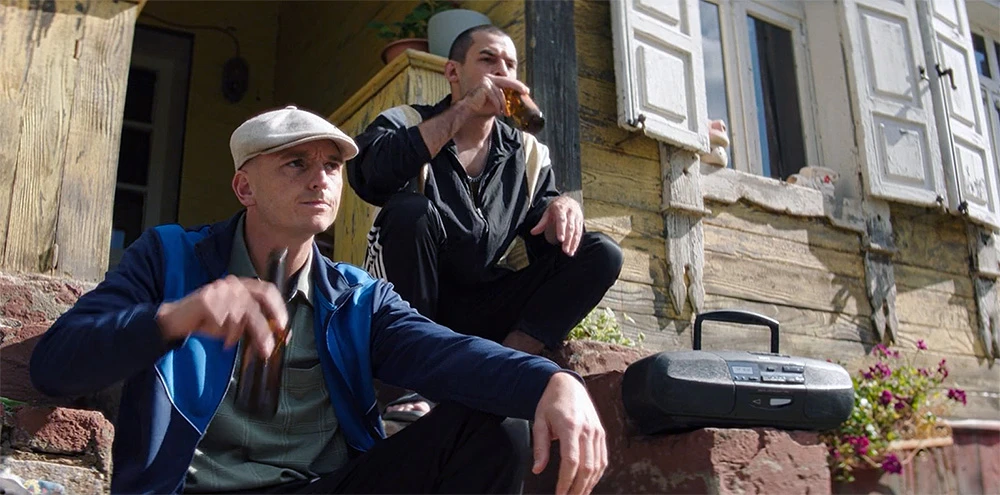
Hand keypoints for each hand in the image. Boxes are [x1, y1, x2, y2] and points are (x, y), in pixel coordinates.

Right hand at [156, 276, 287, 358]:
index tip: (283, 325)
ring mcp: (219, 291)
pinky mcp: (206, 300)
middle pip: (255, 306)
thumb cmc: (208, 320)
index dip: (278, 307)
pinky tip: (222, 340)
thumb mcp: (234, 322)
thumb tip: (275, 338)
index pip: (267, 290)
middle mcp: (233, 285)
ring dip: (238, 335)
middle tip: (267, 347)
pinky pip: (223, 321)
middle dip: (263, 329)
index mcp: (242, 286)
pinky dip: (225, 335)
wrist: (176, 318)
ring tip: (230, 342)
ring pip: (239, 316)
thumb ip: (253, 325)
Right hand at [458, 74, 530, 117]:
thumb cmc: (483, 106)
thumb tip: (518, 100)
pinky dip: (498, 105)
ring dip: (504, 104)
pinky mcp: (483, 87)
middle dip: (518, 87)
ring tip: (506, 112)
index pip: (508, 80)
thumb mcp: (497, 101)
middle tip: (525, 92)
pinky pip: (495, 96)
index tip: (526, 90)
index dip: (518, 85)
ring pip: (501, 92)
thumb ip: (505, 98)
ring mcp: (485, 81)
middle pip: (507, 81)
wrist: (470, 110)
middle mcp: (489, 78)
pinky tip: (499, 112)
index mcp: (493, 80)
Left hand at [530, 196, 583, 255]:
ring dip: (573, 243)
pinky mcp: (581, 222)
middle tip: (565, 250)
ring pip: (576, 231)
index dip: (561, 230)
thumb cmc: (556, 208)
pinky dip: (576, 242)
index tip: (560, 240)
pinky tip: (573, 249)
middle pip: (570, 227)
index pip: (562, 220)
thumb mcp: (547, 213)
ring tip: (569, 252)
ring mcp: (577, 217)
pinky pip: (580, 233)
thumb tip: (533, 232)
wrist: (568, 200)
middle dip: (568, 240)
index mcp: (561, 209)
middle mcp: (571, 212)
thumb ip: (542, 223)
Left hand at [532, 372, 606, 494]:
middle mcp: (587, 430)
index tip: (559, 493)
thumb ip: (539, 447)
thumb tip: (538, 469)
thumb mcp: (539, 421)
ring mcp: (597, 432)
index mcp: (570, 426)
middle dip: (578, 488)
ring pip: (597, 465)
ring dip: (589, 484)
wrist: (567, 385)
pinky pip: (603, 458)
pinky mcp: (601, 433)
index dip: (566, 481)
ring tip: (578, 494)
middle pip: (587, 467)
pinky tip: (589, 482)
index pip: (571, 461)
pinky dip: (597, 474)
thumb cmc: (551, 403)